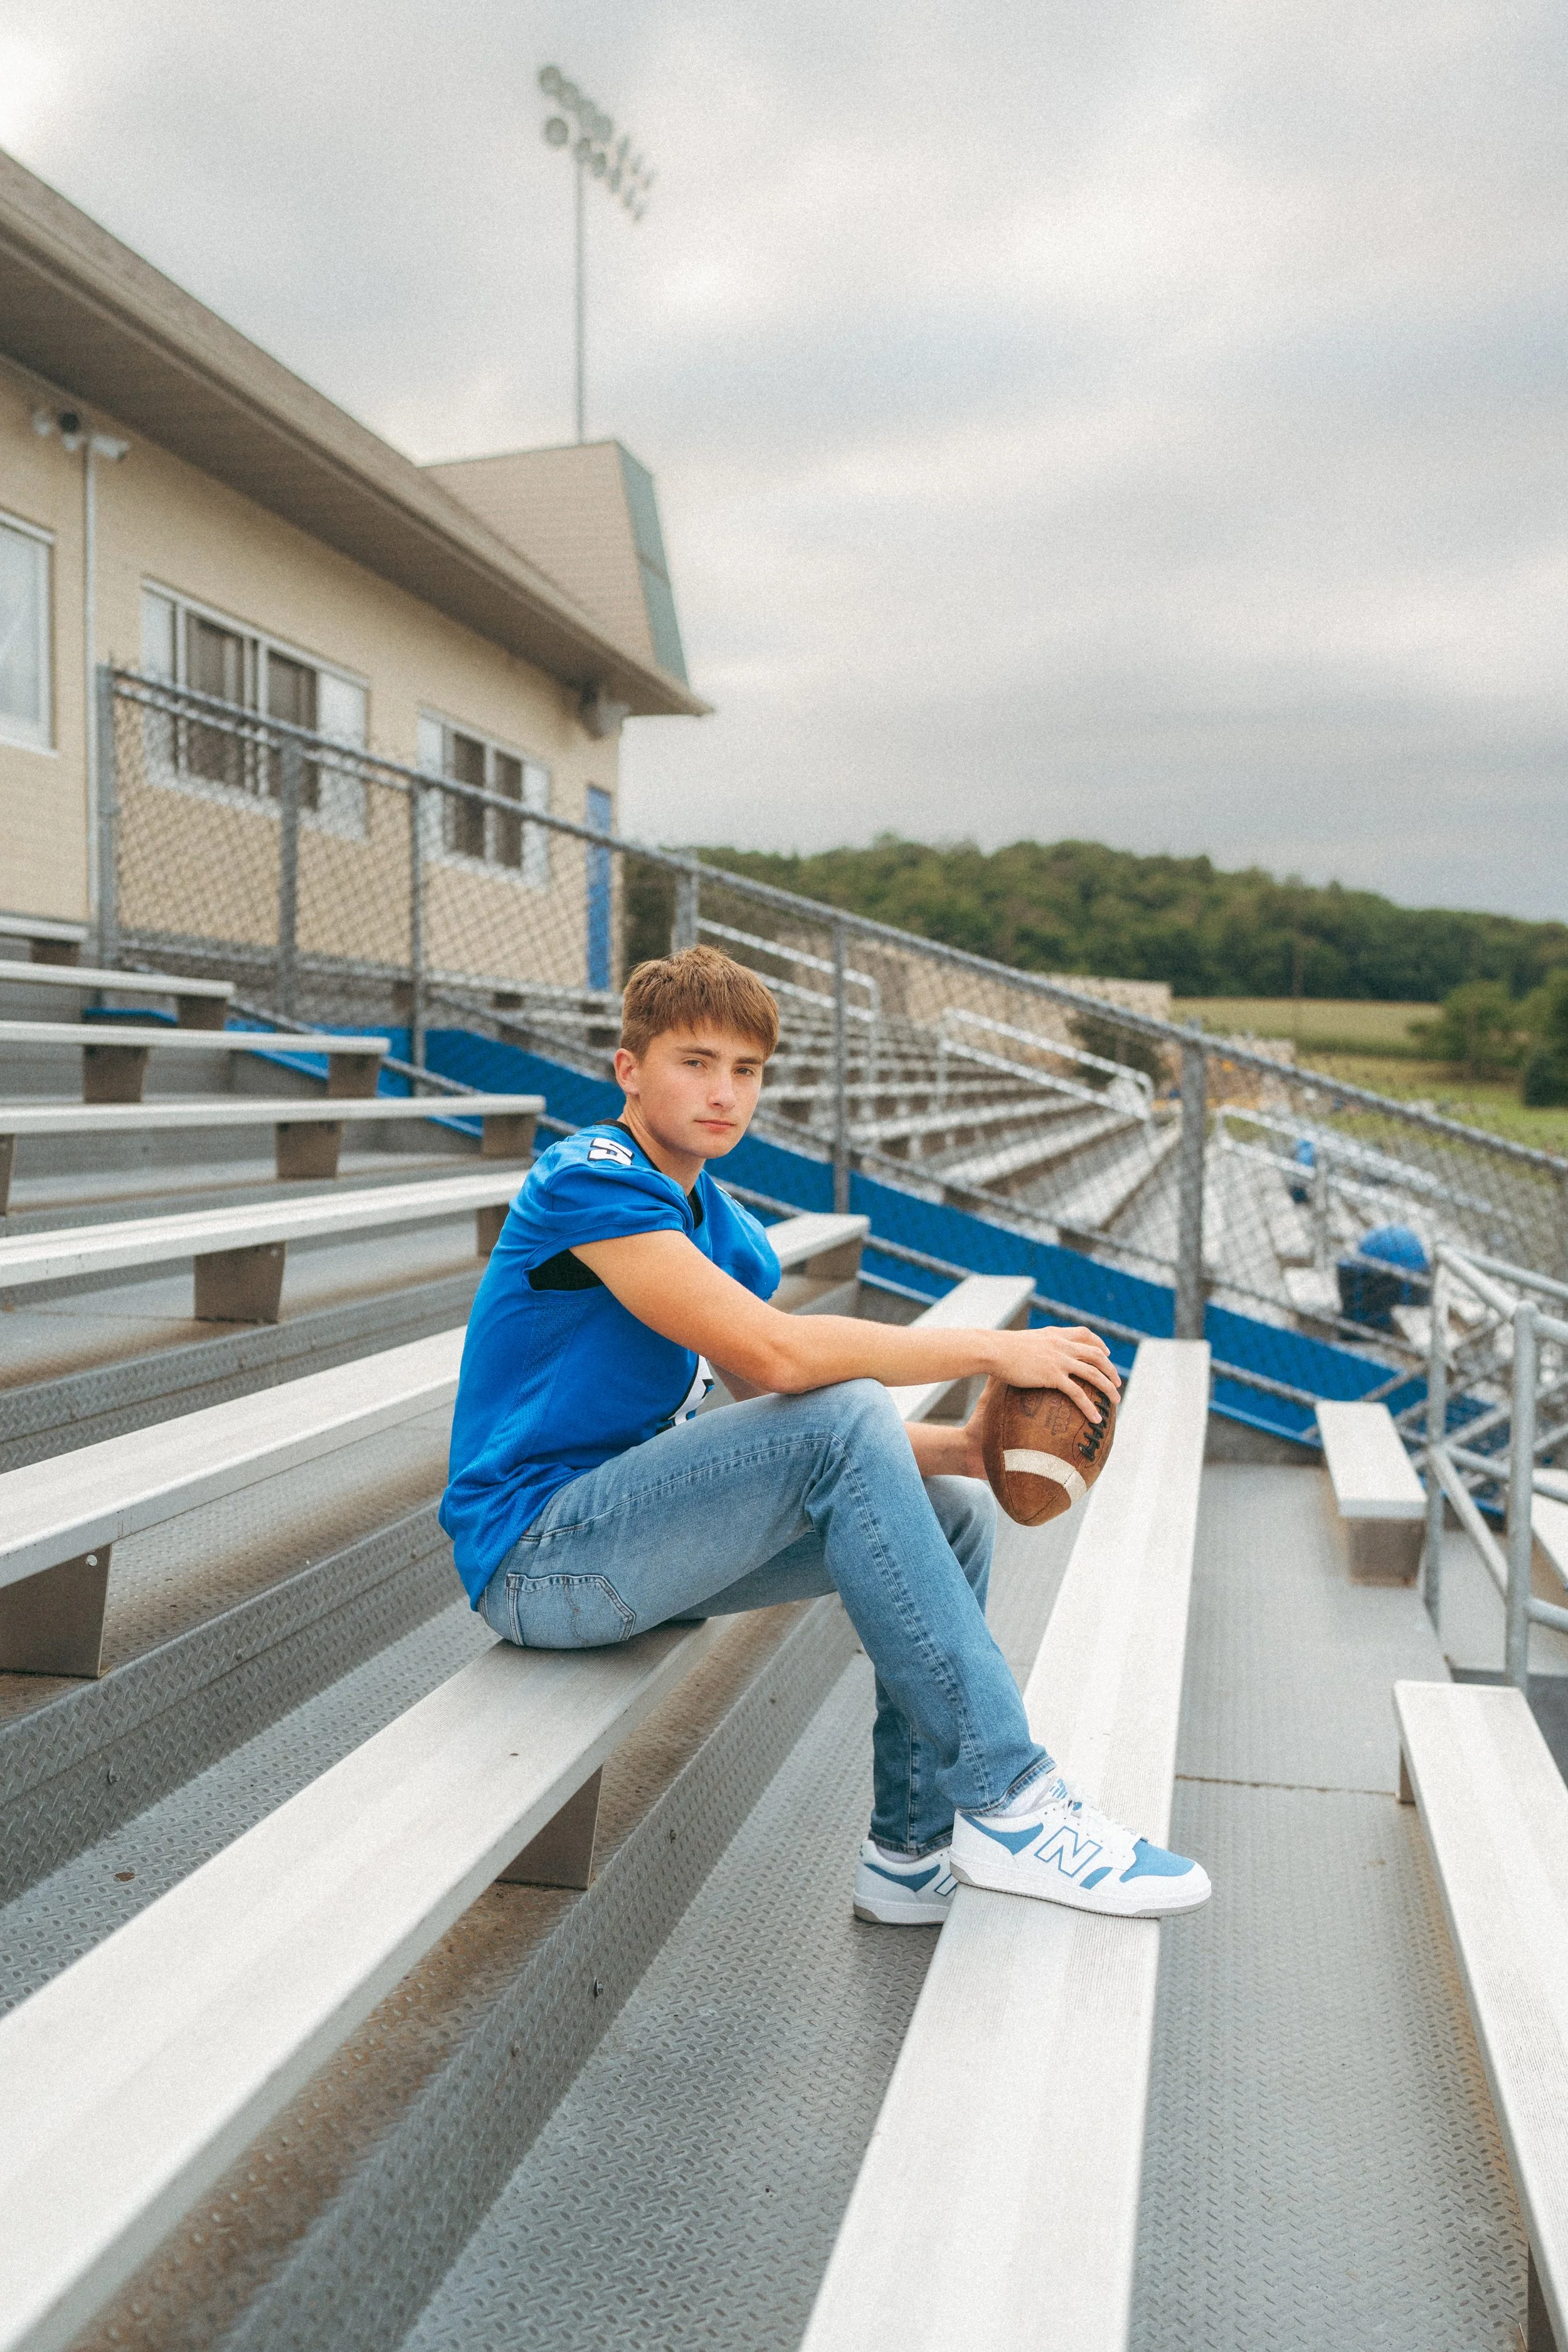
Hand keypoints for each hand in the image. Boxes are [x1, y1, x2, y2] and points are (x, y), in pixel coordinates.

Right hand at [989, 1324, 1120, 1422]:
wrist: (992, 1350)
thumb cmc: (999, 1349)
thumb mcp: (1022, 1341)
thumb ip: (1033, 1347)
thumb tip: (1027, 1356)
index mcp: (1054, 1334)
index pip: (1084, 1333)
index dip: (1099, 1343)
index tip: (1106, 1352)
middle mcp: (1061, 1345)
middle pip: (1096, 1354)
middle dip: (1110, 1369)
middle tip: (1117, 1382)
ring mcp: (1059, 1360)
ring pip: (1094, 1373)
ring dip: (1108, 1387)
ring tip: (1116, 1401)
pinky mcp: (1053, 1375)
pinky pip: (1078, 1393)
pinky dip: (1090, 1406)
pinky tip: (1096, 1418)